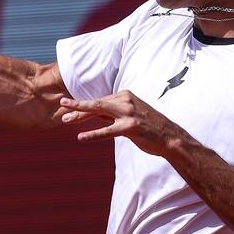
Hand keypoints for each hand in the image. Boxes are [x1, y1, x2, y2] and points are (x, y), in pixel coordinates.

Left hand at [59, 90, 182, 156]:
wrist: (171, 138)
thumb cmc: (148, 127)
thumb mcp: (128, 115)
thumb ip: (111, 113)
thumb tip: (92, 112)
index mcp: (124, 96)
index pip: (99, 101)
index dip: (82, 106)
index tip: (68, 108)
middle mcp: (126, 101)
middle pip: (96, 103)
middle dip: (77, 105)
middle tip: (62, 105)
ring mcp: (129, 113)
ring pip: (99, 111)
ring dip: (81, 116)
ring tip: (66, 120)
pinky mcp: (131, 127)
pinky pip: (108, 130)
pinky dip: (93, 134)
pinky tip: (81, 137)